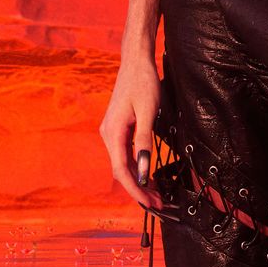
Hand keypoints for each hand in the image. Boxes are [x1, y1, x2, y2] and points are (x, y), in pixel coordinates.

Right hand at [100, 51, 165, 212]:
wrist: (135, 61)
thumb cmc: (143, 83)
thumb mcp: (147, 113)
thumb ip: (144, 142)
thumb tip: (143, 171)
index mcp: (112, 133)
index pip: (121, 171)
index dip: (136, 190)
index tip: (150, 204)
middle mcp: (108, 135)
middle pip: (122, 171)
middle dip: (140, 190)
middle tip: (159, 205)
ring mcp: (111, 132)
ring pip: (124, 164)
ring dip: (139, 181)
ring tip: (157, 195)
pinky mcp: (118, 129)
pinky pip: (125, 155)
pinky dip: (137, 168)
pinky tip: (148, 176)